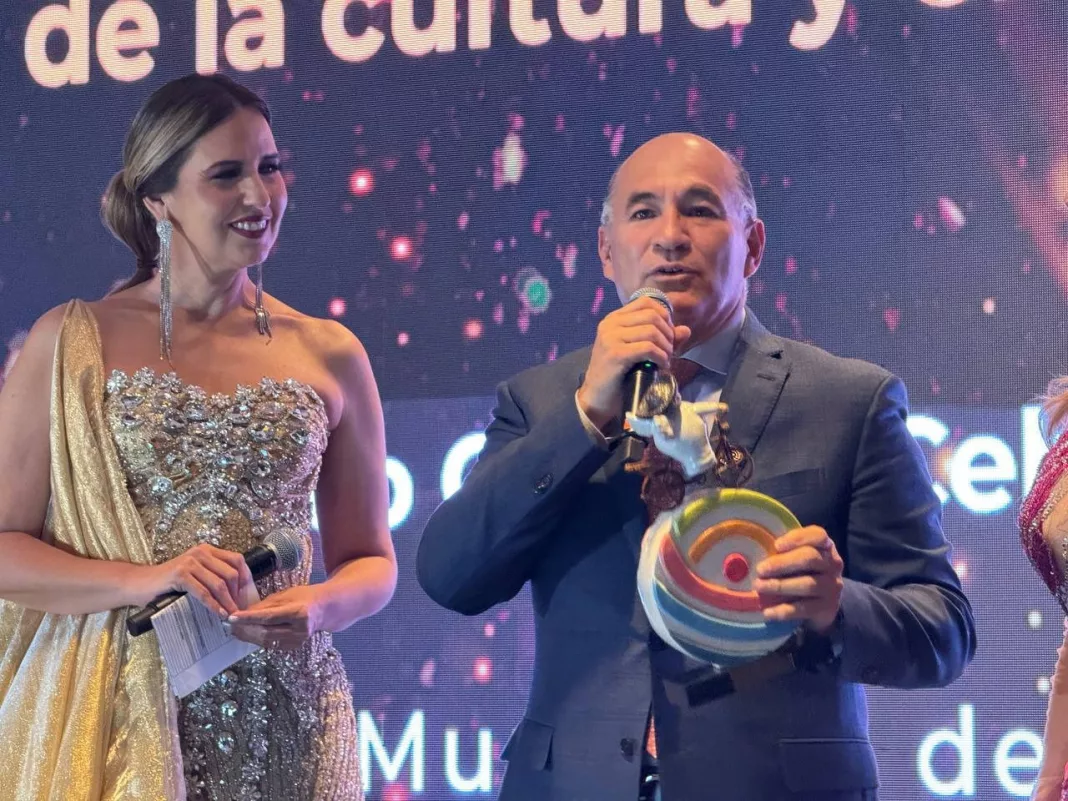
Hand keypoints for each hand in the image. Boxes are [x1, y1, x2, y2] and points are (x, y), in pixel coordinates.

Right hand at [136, 543, 253, 618]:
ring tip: (231, 615)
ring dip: (227, 602)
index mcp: (208, 550)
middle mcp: (201, 553)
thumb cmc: (170, 583)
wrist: (140, 583)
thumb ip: (213, 576)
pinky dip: (213, 605)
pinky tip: (218, 614)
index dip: (245, 578)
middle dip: (237, 594)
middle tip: (240, 610)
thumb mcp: (196, 574)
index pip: (237, 560)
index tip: (248, 595)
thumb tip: (238, 593)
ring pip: (219, 584)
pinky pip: (203, 592)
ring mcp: (190, 563)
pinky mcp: (180, 575)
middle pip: (231, 573)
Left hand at [226, 585, 323, 649]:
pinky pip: (271, 644)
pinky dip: (257, 639)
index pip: (269, 617)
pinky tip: (247, 634)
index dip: (249, 618)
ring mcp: (297, 641)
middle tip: (228, 625)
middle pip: (266, 632)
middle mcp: (299, 630)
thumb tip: (245, 612)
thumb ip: (266, 604)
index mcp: (299, 612)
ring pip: (266, 641)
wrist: (324, 609)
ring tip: (234, 630)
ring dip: (248, 636)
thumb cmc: (305, 597)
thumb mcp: (286, 594)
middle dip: (245, 629)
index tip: (232, 617)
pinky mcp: (293, 647)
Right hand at [577, 297, 690, 429]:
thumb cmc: (619, 375)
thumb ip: (662, 339)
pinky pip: (647, 348)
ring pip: (651, 331)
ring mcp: (611, 338)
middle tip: (669, 352)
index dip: (664, 316)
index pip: (646, 302)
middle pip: (652, 316)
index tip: (668, 335)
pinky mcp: (615, 354)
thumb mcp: (640, 352)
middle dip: (668, 334)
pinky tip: (661, 366)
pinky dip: (660, 357)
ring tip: (665, 360)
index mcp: (614, 318)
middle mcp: (610, 324)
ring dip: (665, 347)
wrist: (598, 397)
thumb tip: (686, 330)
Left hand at [752, 526, 843, 632]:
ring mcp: (832, 587)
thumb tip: (752, 550)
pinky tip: (767, 612)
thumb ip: (783, 551)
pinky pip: (804, 609)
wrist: (824, 605)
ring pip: (808, 584)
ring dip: (780, 586)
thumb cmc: (803, 572)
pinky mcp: (827, 608)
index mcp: (825, 546)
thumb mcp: (798, 557)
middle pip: (810, 558)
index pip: (818, 535)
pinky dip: (784, 610)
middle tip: (760, 569)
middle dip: (782, 563)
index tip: (776, 545)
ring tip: (759, 586)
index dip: (797, 538)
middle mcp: (833, 564)